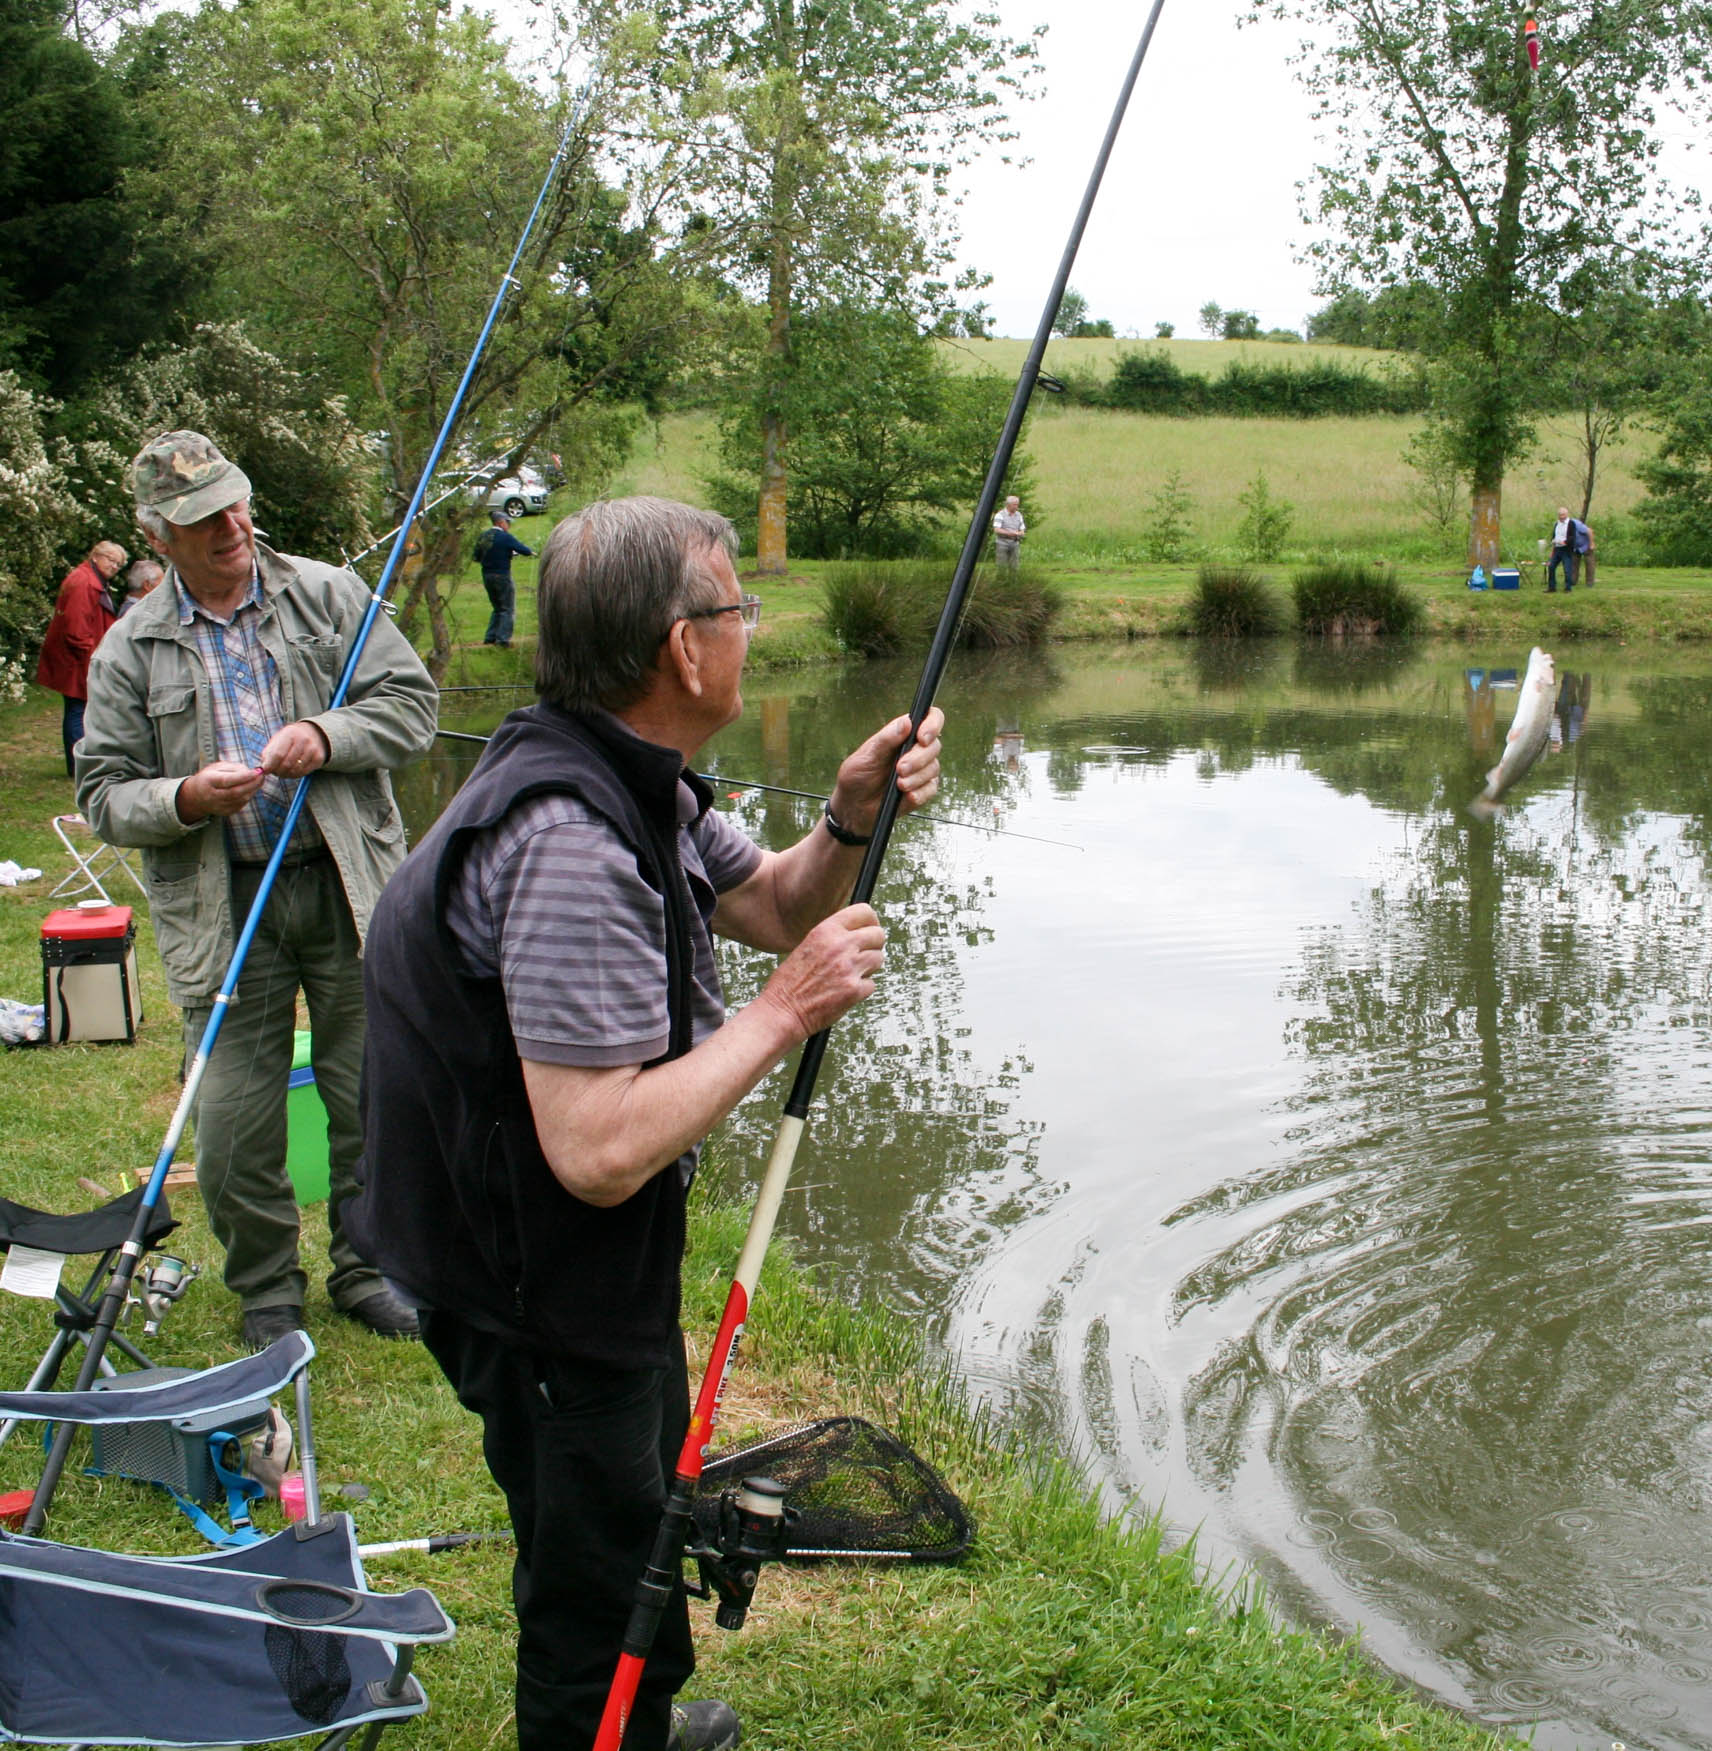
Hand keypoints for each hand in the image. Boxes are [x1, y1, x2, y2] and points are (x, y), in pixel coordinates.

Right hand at [176, 761, 264, 822]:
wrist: (196, 796)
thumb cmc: (209, 777)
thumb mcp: (217, 767)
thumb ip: (233, 768)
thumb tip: (251, 772)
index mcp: (208, 781)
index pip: (227, 780)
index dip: (244, 776)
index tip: (257, 771)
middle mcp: (212, 796)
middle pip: (236, 792)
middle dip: (253, 784)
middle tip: (262, 775)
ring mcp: (218, 806)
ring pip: (241, 799)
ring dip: (253, 790)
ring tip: (259, 780)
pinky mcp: (225, 812)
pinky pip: (241, 804)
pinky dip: (249, 796)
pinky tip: (251, 788)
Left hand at [260, 721, 330, 779]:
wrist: (312, 734)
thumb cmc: (290, 740)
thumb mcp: (277, 741)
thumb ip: (268, 754)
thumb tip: (263, 769)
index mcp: (290, 733)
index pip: (278, 754)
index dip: (270, 765)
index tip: (265, 770)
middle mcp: (303, 740)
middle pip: (287, 764)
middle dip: (278, 771)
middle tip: (275, 772)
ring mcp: (313, 749)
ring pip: (295, 770)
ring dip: (286, 774)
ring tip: (283, 770)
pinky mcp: (319, 758)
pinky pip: (304, 772)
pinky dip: (296, 774)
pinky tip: (293, 770)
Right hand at [758, 905, 885, 1038]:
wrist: (782, 1011)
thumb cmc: (789, 983)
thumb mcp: (807, 945)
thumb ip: (833, 937)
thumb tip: (857, 934)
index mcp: (826, 930)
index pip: (864, 911)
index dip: (871, 921)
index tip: (869, 929)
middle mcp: (840, 945)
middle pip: (878, 934)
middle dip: (874, 945)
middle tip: (864, 955)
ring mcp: (849, 968)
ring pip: (878, 959)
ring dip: (869, 968)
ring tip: (849, 975)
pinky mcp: (855, 990)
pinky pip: (872, 984)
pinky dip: (862, 989)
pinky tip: (844, 990)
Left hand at [828, 706, 943, 834]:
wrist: (854, 806)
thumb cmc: (857, 776)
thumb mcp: (867, 756)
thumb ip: (887, 739)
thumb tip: (906, 722)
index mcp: (903, 734)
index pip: (930, 718)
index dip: (932, 724)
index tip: (922, 737)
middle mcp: (915, 749)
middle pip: (934, 746)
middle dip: (918, 759)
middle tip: (900, 768)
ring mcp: (921, 770)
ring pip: (933, 768)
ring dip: (916, 778)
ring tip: (898, 784)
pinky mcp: (923, 790)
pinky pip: (930, 789)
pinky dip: (919, 793)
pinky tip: (906, 795)